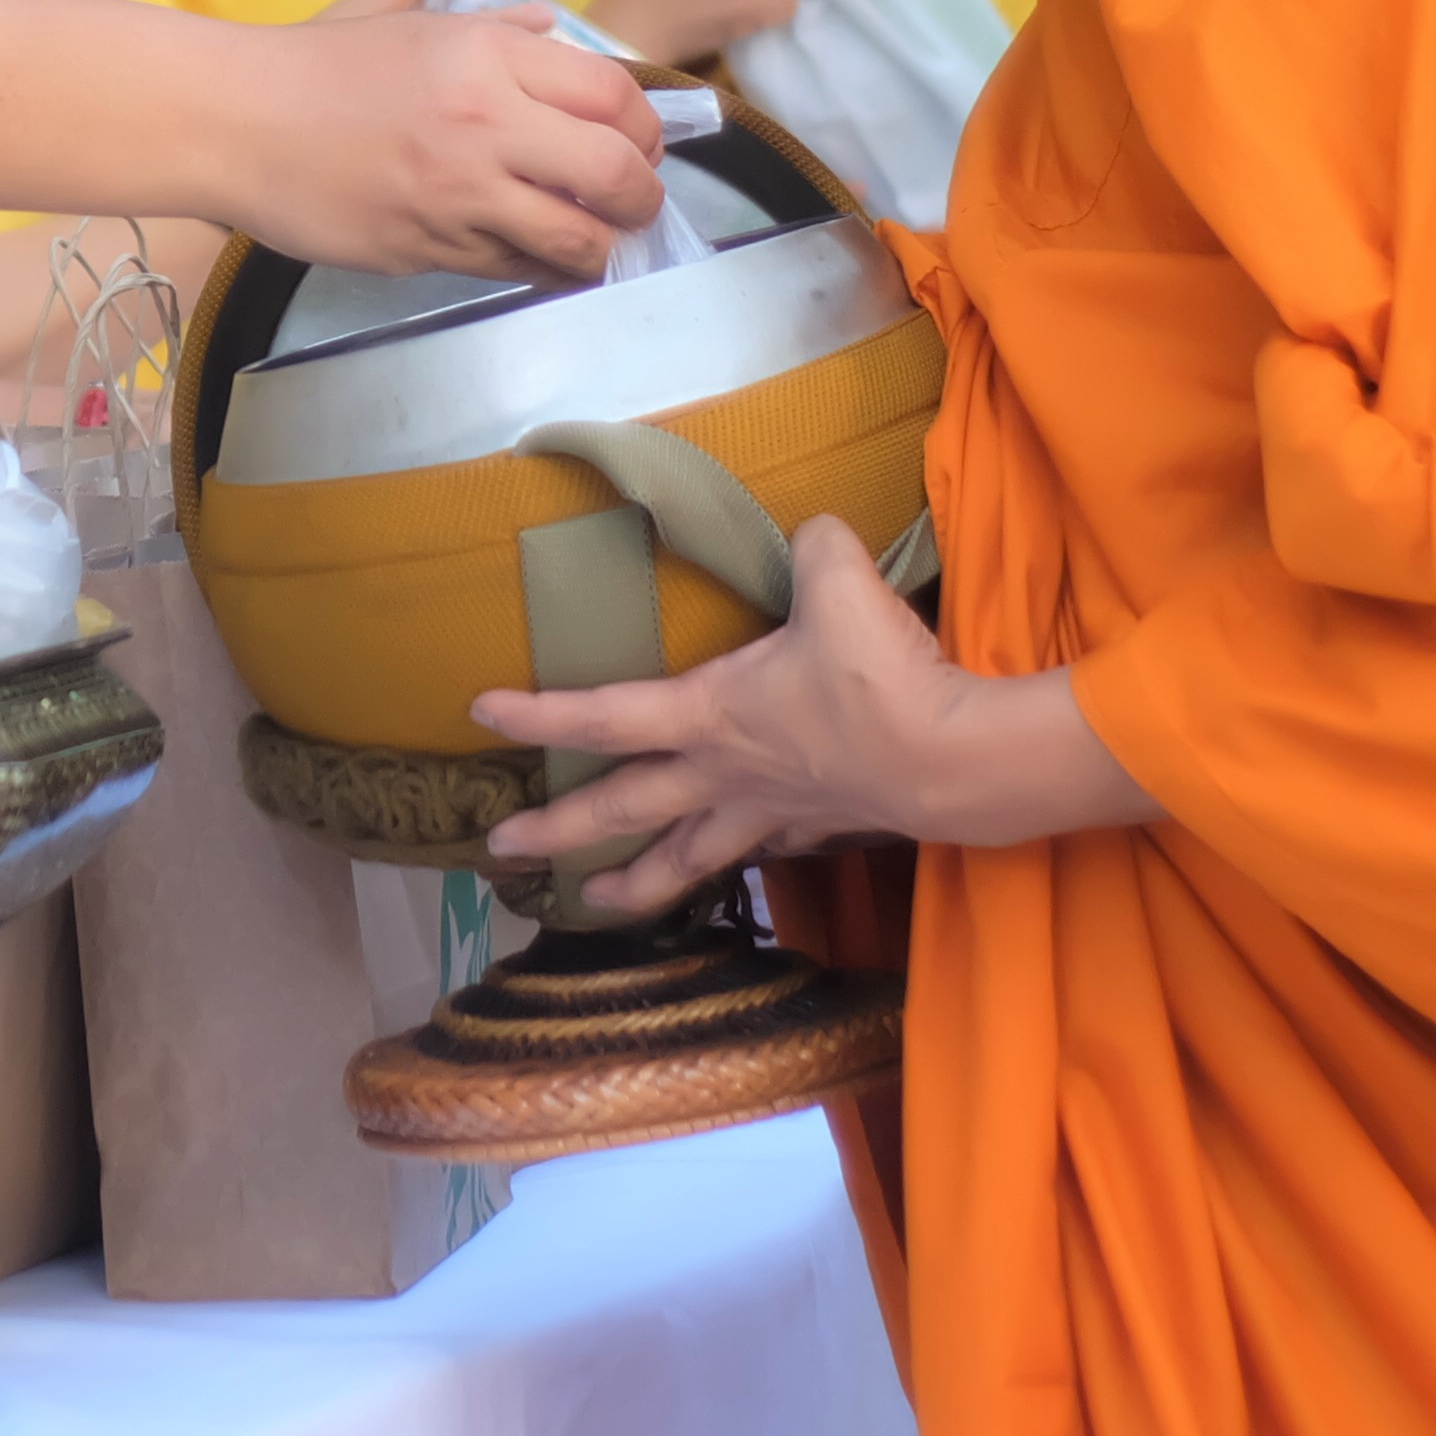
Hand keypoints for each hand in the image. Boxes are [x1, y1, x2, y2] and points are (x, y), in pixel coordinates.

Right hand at [229, 6, 663, 283]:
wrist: (233, 122)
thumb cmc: (310, 63)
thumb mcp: (395, 11)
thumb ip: (470, 5)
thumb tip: (537, 15)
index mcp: (485, 56)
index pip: (614, 95)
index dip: (646, 127)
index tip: (641, 144)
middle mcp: (485, 123)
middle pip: (616, 171)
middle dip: (644, 197)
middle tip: (637, 203)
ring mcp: (458, 193)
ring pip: (576, 239)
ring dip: (600, 247)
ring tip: (593, 241)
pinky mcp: (428, 248)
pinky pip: (516, 269)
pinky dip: (541, 269)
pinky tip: (537, 257)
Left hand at [470, 515, 1156, 914]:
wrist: (955, 763)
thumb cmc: (881, 679)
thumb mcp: (839, 582)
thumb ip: (814, 547)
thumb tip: (816, 533)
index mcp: (710, 716)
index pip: (603, 715)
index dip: (538, 715)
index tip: (480, 715)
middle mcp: (726, 774)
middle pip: (622, 809)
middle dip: (555, 831)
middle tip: (496, 850)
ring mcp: (771, 811)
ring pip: (688, 857)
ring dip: (638, 883)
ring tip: (592, 903)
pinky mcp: (820, 829)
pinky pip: (764, 849)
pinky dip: (741, 857)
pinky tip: (739, 857)